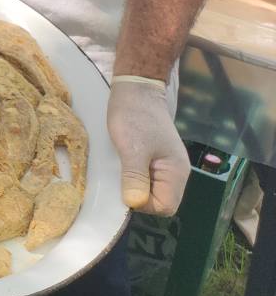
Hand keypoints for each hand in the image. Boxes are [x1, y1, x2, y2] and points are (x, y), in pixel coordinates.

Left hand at [107, 75, 189, 213]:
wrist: (136, 89)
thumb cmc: (134, 116)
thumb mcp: (132, 148)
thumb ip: (135, 177)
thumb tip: (134, 204)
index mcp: (176, 172)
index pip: (165, 206)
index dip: (144, 204)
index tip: (125, 188)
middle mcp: (176, 173)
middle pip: (160, 201)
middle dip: (139, 196)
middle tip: (120, 178)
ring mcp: (166, 166)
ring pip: (152, 190)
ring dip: (134, 186)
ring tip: (119, 170)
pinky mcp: (155, 159)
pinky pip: (146, 178)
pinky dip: (133, 177)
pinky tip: (121, 166)